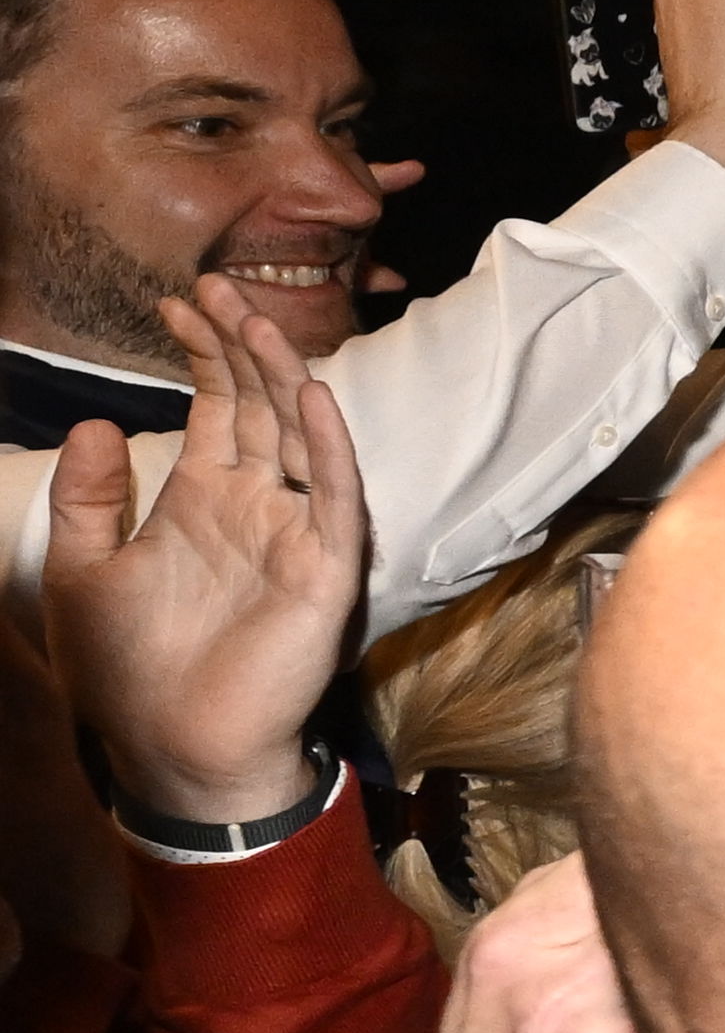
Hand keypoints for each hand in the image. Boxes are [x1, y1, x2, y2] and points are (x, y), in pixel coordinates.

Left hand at [40, 277, 364, 826]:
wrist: (172, 748)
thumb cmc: (128, 672)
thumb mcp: (82, 571)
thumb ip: (90, 498)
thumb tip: (97, 421)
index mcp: (204, 502)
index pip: (214, 408)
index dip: (200, 354)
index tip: (174, 302)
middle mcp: (257, 505)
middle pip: (258, 405)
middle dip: (239, 343)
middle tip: (217, 284)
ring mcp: (296, 533)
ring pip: (298, 435)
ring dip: (280, 375)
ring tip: (254, 319)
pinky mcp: (326, 569)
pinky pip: (335, 497)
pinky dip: (328, 447)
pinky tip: (312, 397)